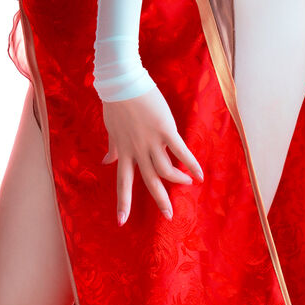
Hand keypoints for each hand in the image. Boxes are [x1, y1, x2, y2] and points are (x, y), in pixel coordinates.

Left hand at [100, 80, 203, 225]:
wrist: (123, 83)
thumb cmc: (116, 105)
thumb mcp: (111, 130)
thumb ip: (113, 148)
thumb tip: (105, 162)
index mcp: (125, 152)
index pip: (123, 182)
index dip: (123, 202)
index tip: (122, 222)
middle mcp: (138, 150)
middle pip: (149, 181)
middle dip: (160, 200)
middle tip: (169, 216)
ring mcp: (151, 141)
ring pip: (166, 169)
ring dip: (178, 179)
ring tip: (187, 183)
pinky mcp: (165, 129)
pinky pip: (180, 151)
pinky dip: (191, 164)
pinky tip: (199, 174)